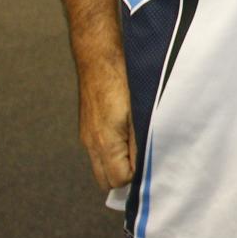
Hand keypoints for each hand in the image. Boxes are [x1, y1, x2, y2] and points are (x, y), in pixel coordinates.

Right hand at [78, 67, 135, 190]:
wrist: (98, 57)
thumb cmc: (121, 81)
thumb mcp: (139, 114)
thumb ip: (140, 144)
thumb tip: (144, 169)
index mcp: (104, 143)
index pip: (119, 180)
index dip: (136, 177)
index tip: (150, 164)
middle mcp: (90, 144)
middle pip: (105, 180)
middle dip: (124, 177)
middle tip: (144, 162)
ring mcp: (86, 136)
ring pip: (100, 166)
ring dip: (117, 164)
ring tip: (136, 149)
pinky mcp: (86, 127)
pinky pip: (97, 151)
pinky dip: (110, 152)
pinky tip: (125, 137)